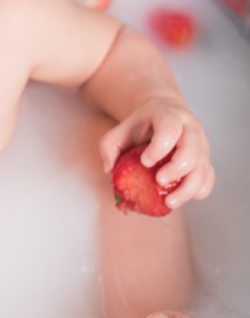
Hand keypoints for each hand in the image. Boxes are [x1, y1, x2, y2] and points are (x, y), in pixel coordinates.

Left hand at [99, 97, 214, 208]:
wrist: (165, 116)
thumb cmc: (140, 126)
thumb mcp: (121, 129)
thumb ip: (109, 146)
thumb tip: (108, 169)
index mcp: (168, 115)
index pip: (170, 127)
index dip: (159, 147)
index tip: (145, 161)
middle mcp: (189, 128)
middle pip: (192, 149)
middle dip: (176, 169)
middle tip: (159, 181)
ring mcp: (201, 145)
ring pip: (203, 167)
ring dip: (187, 188)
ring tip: (168, 202)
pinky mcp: (205, 160)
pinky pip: (208, 178)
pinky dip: (198, 191)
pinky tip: (182, 198)